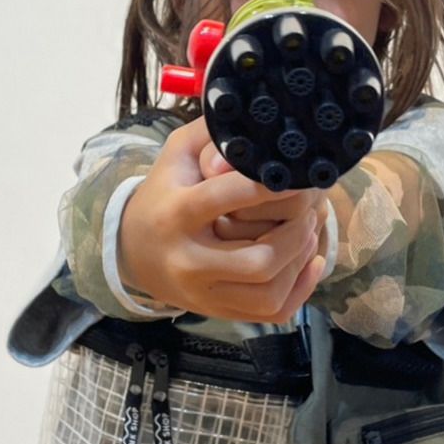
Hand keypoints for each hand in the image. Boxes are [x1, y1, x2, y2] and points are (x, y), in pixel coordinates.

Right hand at [119, 117, 326, 322]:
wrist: (133, 251)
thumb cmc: (166, 191)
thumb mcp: (178, 153)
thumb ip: (214, 134)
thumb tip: (255, 131)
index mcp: (176, 213)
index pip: (227, 198)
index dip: (271, 184)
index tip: (299, 171)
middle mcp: (189, 260)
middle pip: (260, 260)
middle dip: (296, 232)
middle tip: (310, 207)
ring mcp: (204, 293)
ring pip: (269, 292)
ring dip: (300, 260)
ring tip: (308, 231)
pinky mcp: (218, 312)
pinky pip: (272, 313)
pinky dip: (300, 289)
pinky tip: (309, 261)